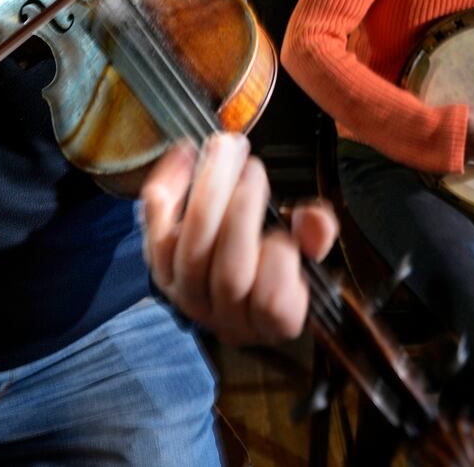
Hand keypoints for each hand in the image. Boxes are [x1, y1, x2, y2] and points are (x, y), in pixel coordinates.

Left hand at [141, 133, 337, 345]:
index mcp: (271, 322)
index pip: (273, 301)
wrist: (236, 279)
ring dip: (207, 194)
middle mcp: (225, 318)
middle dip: (243, 214)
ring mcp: (188, 297)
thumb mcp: (309, 254)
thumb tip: (312, 217)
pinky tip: (185, 155)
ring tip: (224, 150)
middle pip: (230, 275)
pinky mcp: (160, 272)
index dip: (280, 257)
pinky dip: (167, 192)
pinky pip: (156, 234)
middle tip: (254, 165)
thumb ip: (316, 236)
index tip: (291, 216)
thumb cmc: (278, 264)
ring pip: (191, 254)